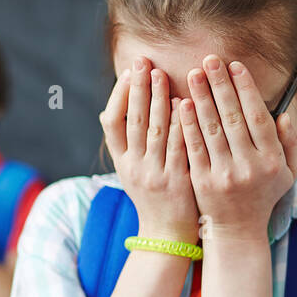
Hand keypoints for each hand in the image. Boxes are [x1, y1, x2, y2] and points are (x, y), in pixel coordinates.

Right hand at [100, 58, 198, 242]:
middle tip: (144, 62)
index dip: (119, 97)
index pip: (111, 123)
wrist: (166, 234)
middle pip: (133, 121)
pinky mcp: (175, 181)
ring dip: (158, 100)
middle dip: (138, 89)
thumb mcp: (133, 171)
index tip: (128, 74)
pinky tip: (185, 104)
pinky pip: (177, 146)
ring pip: (154, 130)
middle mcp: (133, 167)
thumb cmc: (155, 196)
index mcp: (121, 162)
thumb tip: (122, 107)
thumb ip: (131, 143)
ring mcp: (153, 174)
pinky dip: (180, 123)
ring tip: (162, 74)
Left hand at [178, 55, 296, 241]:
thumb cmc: (263, 195)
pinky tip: (181, 105)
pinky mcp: (202, 183)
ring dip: (202, 99)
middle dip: (220, 86)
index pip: (258, 117)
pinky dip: (187, 125)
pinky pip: (194, 148)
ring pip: (212, 131)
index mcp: (272, 160)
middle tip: (209, 60)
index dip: (246, 89)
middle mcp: (250, 167)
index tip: (235, 65)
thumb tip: (285, 112)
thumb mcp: (287, 172)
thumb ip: (289, 142)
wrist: (237, 231)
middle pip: (233, 119)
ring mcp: (224, 175)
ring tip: (193, 74)